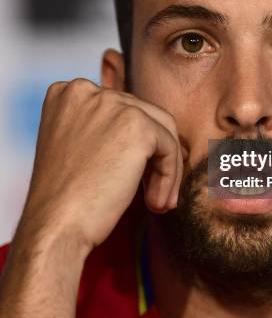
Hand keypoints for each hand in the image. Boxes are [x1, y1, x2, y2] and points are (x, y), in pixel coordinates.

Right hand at [20, 78, 183, 253]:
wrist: (54, 227)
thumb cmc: (65, 199)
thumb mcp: (77, 147)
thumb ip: (104, 127)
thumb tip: (153, 131)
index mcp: (68, 92)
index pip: (120, 108)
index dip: (133, 144)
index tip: (133, 175)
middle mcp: (88, 90)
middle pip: (145, 115)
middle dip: (153, 156)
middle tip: (152, 193)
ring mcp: (113, 104)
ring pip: (163, 131)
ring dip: (166, 168)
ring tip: (158, 202)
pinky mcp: (137, 126)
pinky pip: (170, 149)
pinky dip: (170, 177)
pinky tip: (157, 204)